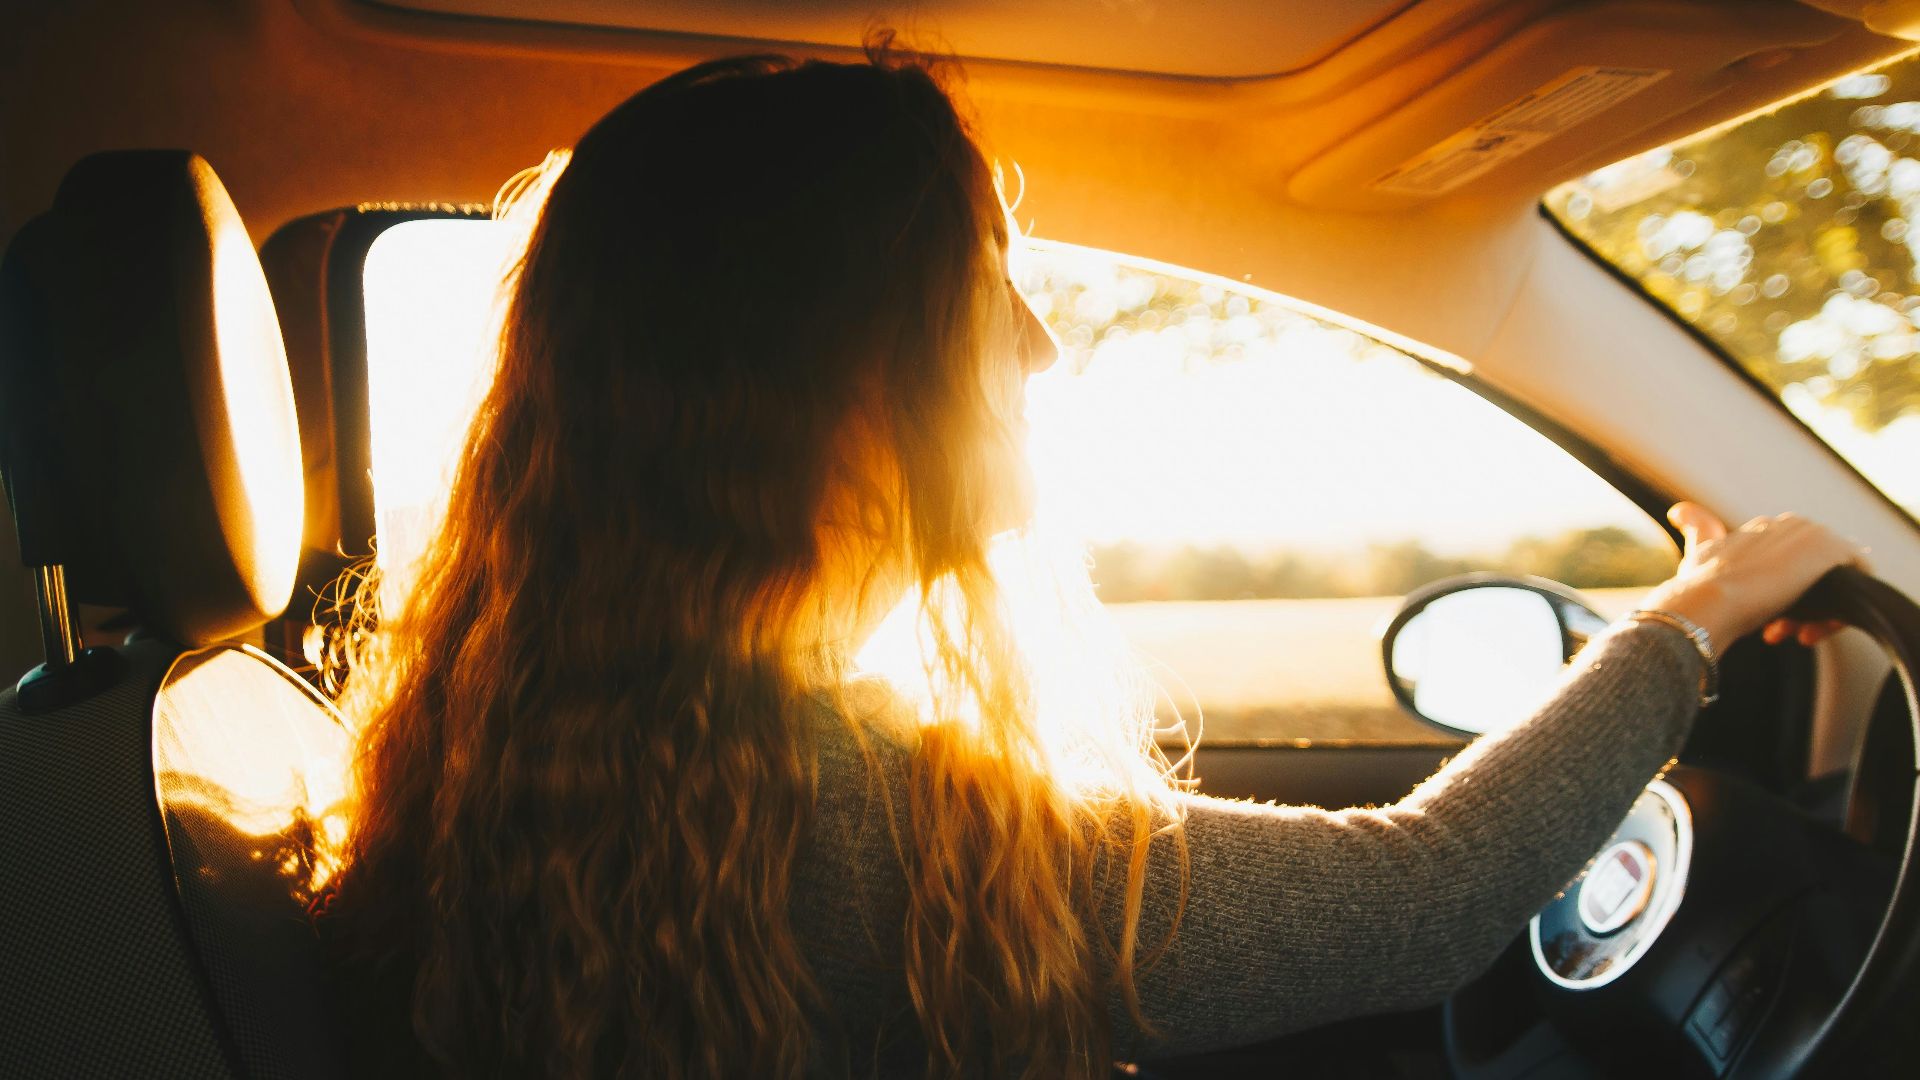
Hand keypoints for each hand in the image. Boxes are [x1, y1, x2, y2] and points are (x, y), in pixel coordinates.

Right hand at [1641, 502, 1872, 649]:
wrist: (1707, 601)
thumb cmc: (1696, 587)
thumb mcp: (1697, 556)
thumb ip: (1697, 530)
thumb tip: (1680, 511)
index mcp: (1761, 527)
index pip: (1786, 562)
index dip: (1776, 594)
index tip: (1764, 621)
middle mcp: (1788, 524)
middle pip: (1812, 572)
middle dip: (1801, 604)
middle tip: (1781, 631)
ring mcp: (1812, 535)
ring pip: (1832, 580)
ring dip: (1816, 612)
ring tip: (1794, 635)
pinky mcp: (1832, 550)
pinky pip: (1857, 578)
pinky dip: (1840, 608)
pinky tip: (1814, 629)